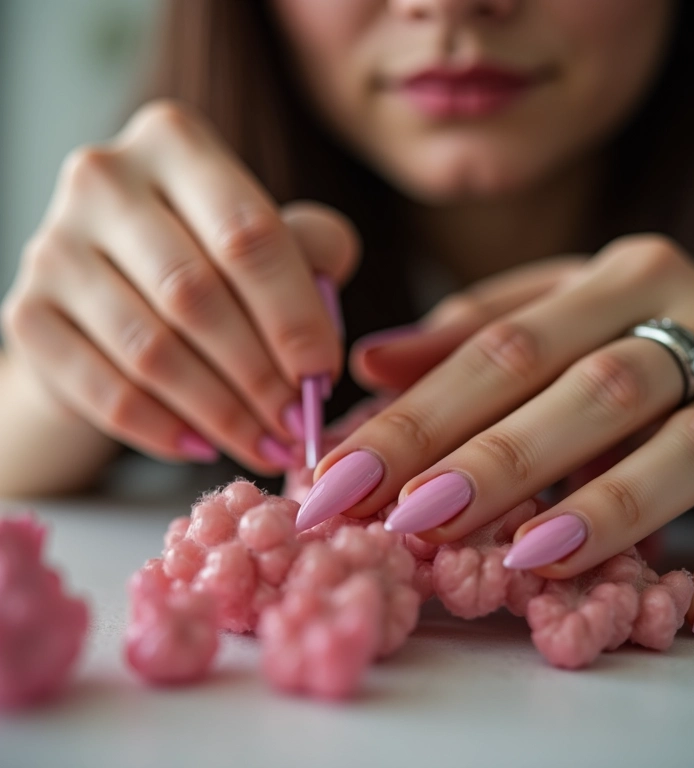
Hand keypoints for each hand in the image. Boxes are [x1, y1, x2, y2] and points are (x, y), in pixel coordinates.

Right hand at [1, 101, 357, 472]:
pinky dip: (163, 429)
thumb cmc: (210, 259)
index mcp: (175, 142)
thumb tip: (329, 301)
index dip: (294, 317)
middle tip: (297, 428)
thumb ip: (310, 250)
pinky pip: (104, 390)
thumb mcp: (266, 236)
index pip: (249, 235)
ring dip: (219, 413)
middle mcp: (103, 179)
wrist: (117, 288)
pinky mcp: (28, 313)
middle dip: (259, 377)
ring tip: (263, 446)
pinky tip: (204, 448)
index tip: (323, 377)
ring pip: (151, 350)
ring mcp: (54, 246)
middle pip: (196, 296)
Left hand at [301, 235, 693, 633]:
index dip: (420, 416)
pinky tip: (685, 604)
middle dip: (497, 463)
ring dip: (608, 508)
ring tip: (528, 560)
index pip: (503, 348)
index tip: (344, 478)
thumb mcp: (561, 309)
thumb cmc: (641, 328)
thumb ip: (471, 335)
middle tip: (415, 521)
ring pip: (691, 444)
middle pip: (592, 391)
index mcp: (621, 276)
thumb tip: (371, 365)